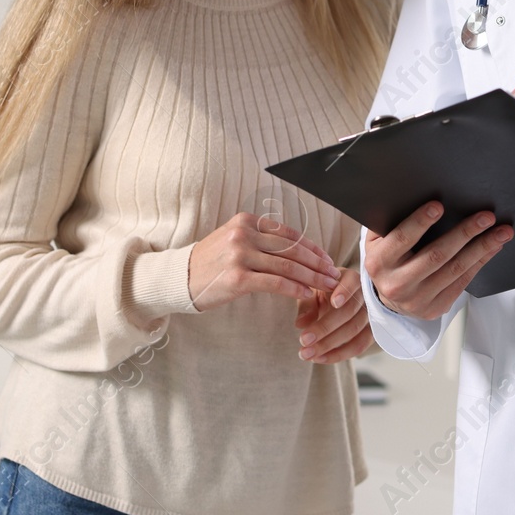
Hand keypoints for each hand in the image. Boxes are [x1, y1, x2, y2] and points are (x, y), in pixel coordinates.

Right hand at [187, 213, 339, 311]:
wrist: (181, 278)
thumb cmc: (212, 262)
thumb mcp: (235, 240)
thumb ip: (261, 240)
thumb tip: (297, 248)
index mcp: (247, 221)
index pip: (289, 234)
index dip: (312, 247)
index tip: (327, 259)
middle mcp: (245, 234)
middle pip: (292, 249)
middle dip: (317, 263)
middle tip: (333, 273)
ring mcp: (240, 254)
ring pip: (287, 265)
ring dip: (312, 276)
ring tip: (327, 285)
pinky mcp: (238, 277)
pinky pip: (275, 282)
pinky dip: (295, 288)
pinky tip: (307, 293)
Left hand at [294, 268, 372, 363]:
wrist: (338, 300)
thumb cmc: (323, 292)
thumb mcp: (313, 292)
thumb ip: (307, 305)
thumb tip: (300, 323)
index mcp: (350, 279)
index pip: (352, 283)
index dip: (344, 292)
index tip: (333, 303)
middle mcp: (364, 296)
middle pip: (349, 312)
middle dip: (325, 328)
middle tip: (303, 340)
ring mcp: (370, 315)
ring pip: (354, 332)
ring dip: (329, 345)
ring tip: (307, 354)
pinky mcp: (371, 332)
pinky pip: (359, 346)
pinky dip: (339, 354)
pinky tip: (320, 359)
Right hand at [364, 200, 512, 320]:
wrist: (389, 297)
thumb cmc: (388, 259)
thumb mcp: (379, 241)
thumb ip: (391, 222)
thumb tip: (414, 194)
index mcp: (380, 262)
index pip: (402, 239)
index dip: (420, 222)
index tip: (439, 205)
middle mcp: (398, 283)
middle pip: (437, 255)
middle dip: (465, 233)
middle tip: (486, 216)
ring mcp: (418, 299)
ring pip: (455, 269)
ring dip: (482, 248)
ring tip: (501, 232)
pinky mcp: (435, 307)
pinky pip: (463, 282)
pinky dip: (480, 262)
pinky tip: (492, 247)